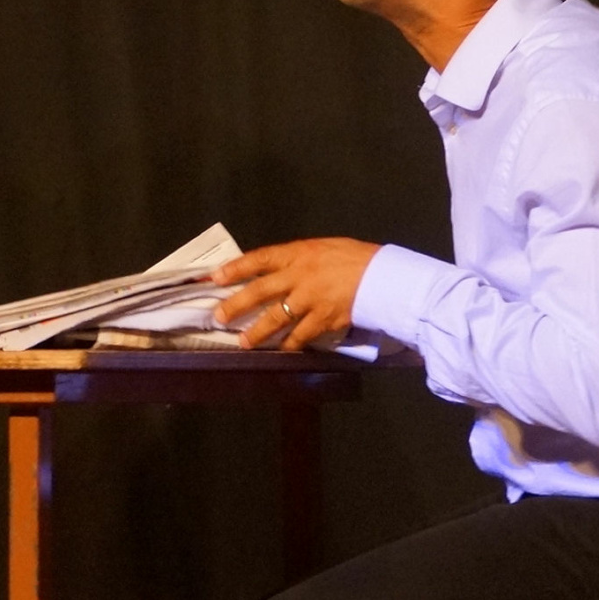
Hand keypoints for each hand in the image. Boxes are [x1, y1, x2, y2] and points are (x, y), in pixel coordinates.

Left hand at [211, 238, 381, 350]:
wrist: (383, 276)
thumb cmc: (353, 258)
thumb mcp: (321, 249)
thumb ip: (296, 261)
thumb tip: (272, 274)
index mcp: (298, 253)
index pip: (259, 259)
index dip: (235, 268)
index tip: (215, 278)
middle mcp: (299, 276)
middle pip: (260, 291)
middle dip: (236, 305)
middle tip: (219, 317)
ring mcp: (310, 300)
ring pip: (276, 318)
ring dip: (258, 333)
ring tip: (244, 343)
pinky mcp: (323, 320)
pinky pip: (300, 335)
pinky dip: (290, 344)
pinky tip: (282, 350)